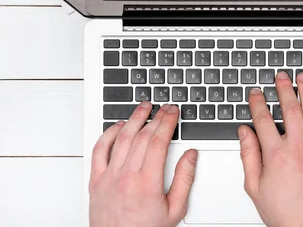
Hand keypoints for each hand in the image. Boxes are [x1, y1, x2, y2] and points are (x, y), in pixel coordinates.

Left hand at [89, 103, 197, 226]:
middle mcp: (126, 177)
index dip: (167, 123)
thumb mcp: (175, 210)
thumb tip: (190, 156)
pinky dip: (108, 134)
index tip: (173, 112)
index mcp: (147, 183)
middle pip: (141, 136)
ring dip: (134, 119)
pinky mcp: (96, 181)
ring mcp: (108, 177)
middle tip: (164, 108)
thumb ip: (185, 180)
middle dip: (155, 117)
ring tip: (143, 107)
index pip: (157, 142)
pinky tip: (118, 126)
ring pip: (121, 139)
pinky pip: (99, 150)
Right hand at [238, 72, 302, 226]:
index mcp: (276, 155)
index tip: (256, 93)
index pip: (264, 120)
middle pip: (290, 110)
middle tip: (281, 76)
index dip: (258, 102)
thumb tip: (244, 132)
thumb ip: (248, 155)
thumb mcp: (254, 186)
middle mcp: (298, 149)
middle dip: (284, 89)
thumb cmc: (283, 212)